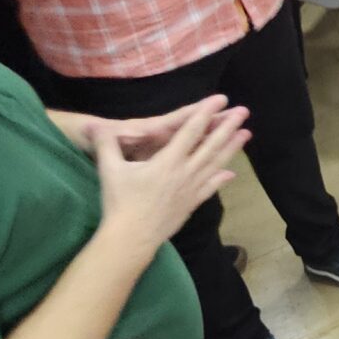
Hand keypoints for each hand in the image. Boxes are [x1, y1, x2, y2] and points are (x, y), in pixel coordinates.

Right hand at [92, 94, 248, 255]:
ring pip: (216, 164)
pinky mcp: (190, 205)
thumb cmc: (120, 203)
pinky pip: (210, 189)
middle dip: (228, 127)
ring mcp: (190, 190)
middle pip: (211, 145)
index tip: (220, 100)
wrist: (131, 238)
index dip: (205, 113)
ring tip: (247, 134)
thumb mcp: (110, 170)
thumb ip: (105, 144)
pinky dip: (221, 179)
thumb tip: (91, 124)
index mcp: (168, 161)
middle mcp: (184, 173)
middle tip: (243, 111)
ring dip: (231, 148)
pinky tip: (231, 174)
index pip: (190, 131)